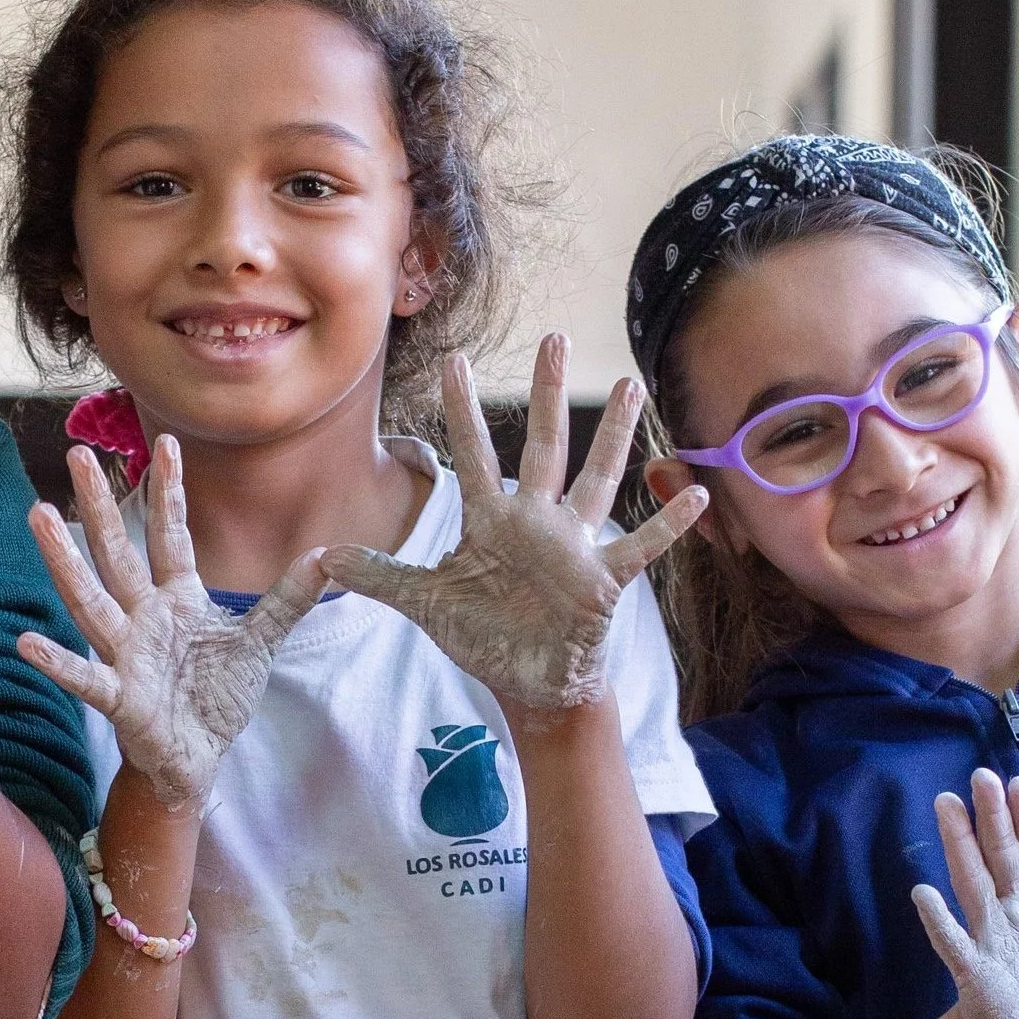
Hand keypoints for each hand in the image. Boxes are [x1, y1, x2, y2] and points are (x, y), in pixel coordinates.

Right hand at [17, 436, 325, 812]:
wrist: (199, 757)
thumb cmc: (216, 696)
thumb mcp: (260, 640)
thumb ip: (287, 599)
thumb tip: (328, 557)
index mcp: (176, 598)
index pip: (171, 534)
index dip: (170, 490)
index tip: (168, 441)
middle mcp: (143, 617)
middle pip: (117, 552)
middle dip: (98, 504)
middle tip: (76, 453)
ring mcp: (126, 654)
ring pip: (91, 600)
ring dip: (65, 561)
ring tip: (40, 515)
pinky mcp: (120, 698)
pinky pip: (86, 677)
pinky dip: (58, 662)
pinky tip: (28, 642)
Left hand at [319, 335, 708, 714]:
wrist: (528, 682)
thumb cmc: (483, 635)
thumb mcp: (426, 603)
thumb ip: (380, 575)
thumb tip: (322, 559)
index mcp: (492, 520)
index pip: (473, 454)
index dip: (462, 410)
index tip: (455, 361)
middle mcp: (536, 521)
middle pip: (543, 446)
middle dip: (548, 394)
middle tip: (553, 336)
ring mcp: (574, 546)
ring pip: (596, 479)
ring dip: (614, 435)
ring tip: (630, 385)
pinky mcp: (603, 581)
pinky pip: (640, 547)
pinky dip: (668, 524)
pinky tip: (696, 491)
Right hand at [912, 769, 1018, 1018]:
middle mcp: (1008, 907)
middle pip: (1000, 855)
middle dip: (992, 817)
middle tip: (981, 776)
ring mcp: (987, 934)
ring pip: (972, 882)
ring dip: (959, 845)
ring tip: (947, 805)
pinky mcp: (972, 967)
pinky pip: (953, 940)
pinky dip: (938, 919)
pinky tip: (923, 894)